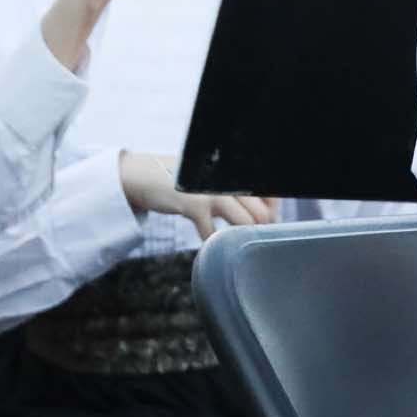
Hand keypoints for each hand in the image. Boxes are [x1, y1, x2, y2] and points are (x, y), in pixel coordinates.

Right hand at [116, 152, 277, 240]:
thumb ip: (235, 192)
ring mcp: (213, 192)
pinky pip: (214, 235)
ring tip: (232, 243)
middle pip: (262, 214)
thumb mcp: (213, 182)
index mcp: (234, 172)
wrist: (145, 175)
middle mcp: (228, 180)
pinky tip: (209, 244)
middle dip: (259, 231)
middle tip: (248, 239)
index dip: (271, 212)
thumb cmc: (185, 182)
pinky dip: (213, 244)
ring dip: (240, 238)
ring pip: (245, 223)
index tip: (264, 223)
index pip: (270, 194)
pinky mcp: (194, 206)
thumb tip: (266, 215)